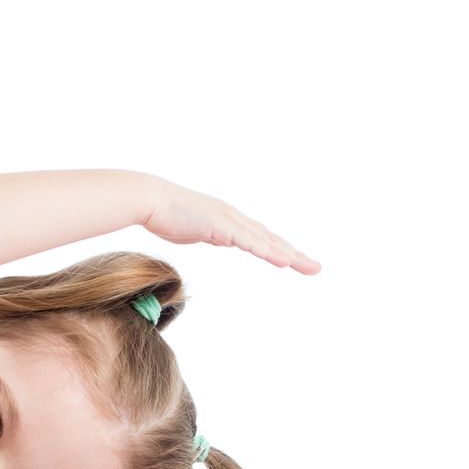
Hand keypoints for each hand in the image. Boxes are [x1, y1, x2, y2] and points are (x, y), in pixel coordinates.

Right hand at [141, 180, 322, 273]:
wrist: (153, 200)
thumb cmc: (167, 215)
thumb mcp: (196, 230)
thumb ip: (213, 234)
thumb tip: (223, 239)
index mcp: (230, 222)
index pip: (261, 239)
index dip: (280, 250)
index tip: (295, 262)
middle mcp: (236, 219)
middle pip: (271, 239)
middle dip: (294, 255)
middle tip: (315, 268)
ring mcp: (231, 221)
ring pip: (266, 241)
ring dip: (289, 255)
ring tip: (308, 267)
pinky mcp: (223, 226)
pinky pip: (250, 242)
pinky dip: (268, 251)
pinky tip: (283, 260)